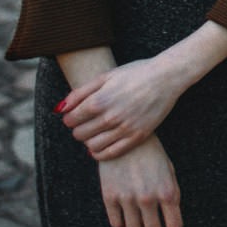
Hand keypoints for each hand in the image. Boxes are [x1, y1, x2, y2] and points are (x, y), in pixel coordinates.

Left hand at [59, 58, 182, 160]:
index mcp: (100, 100)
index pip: (71, 120)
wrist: (166, 77)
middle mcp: (111, 117)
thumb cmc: (134, 73)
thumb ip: (80, 92)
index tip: (74, 116)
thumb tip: (60, 109)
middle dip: (78, 129)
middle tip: (84, 123)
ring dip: (88, 141)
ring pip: (93, 146)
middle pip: (80, 134)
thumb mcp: (105, 76)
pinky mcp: (137, 137)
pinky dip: (99, 153)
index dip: (69, 119)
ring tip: (93, 132)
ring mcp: (125, 129)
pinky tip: (99, 147)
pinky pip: (111, 153)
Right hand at [98, 135, 181, 226]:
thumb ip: (171, 196)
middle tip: (152, 219)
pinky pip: (116, 223)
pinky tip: (125, 209)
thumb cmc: (151, 154)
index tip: (170, 226)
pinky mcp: (109, 196)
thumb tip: (170, 224)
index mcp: (167, 191)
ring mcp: (127, 198)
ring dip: (137, 224)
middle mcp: (148, 197)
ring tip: (137, 212)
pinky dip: (121, 220)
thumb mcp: (169, 171)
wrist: (125, 134)